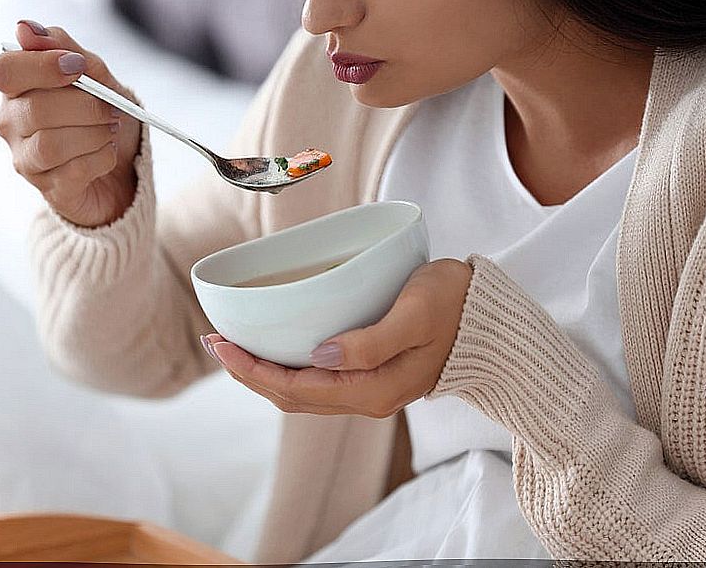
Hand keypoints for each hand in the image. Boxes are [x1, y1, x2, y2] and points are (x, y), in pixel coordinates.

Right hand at [0, 19, 141, 227]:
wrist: (124, 170)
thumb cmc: (103, 117)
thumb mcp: (96, 78)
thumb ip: (66, 49)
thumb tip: (25, 28)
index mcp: (16, 89)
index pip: (5, 71)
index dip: (43, 66)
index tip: (79, 67)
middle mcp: (11, 124)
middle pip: (36, 109)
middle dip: (85, 105)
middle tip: (111, 108)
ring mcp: (27, 160)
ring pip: (52, 144)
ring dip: (95, 133)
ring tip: (110, 129)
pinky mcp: (50, 190)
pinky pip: (75, 171)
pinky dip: (102, 157)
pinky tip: (108, 153)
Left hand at [200, 259, 472, 417]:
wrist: (489, 320)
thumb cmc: (453, 306)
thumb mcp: (414, 315)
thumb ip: (369, 343)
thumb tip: (320, 357)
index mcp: (373, 389)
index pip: (296, 387)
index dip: (252, 369)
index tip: (222, 343)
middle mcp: (367, 398)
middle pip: (291, 396)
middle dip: (248, 372)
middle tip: (216, 341)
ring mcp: (369, 391)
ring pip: (302, 392)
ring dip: (264, 372)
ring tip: (234, 346)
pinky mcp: (372, 376)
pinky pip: (317, 383)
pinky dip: (287, 368)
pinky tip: (276, 348)